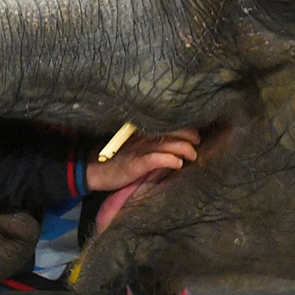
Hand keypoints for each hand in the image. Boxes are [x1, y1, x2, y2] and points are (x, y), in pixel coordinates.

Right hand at [85, 128, 199, 191]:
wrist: (97, 170)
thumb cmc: (120, 160)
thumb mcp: (139, 149)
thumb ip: (155, 145)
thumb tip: (178, 147)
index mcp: (146, 133)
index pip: (170, 124)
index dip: (186, 128)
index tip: (196, 136)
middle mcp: (145, 138)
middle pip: (173, 131)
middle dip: (190, 136)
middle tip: (197, 144)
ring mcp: (140, 150)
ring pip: (168, 144)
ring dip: (184, 149)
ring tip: (192, 156)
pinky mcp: (136, 163)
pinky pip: (155, 159)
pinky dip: (169, 160)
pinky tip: (178, 164)